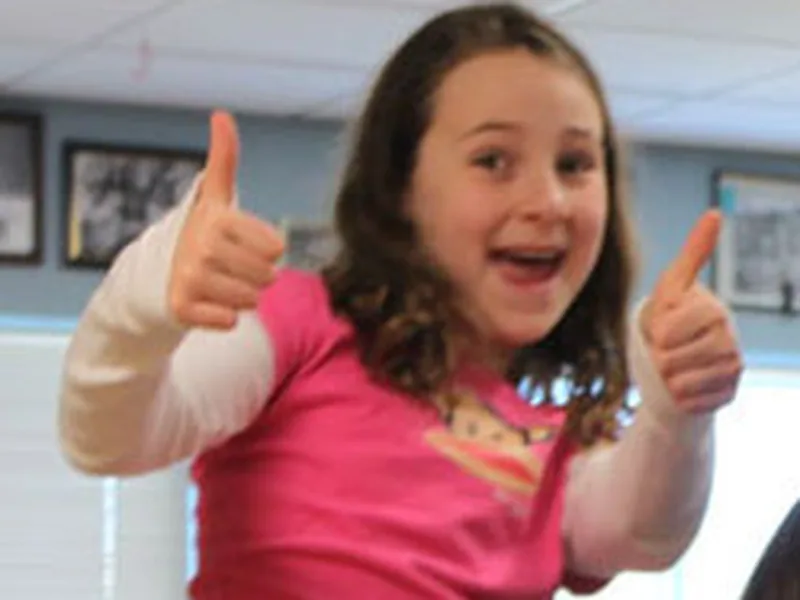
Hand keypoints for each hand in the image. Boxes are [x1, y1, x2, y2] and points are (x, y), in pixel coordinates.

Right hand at [168, 110, 283, 329]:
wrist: (162, 273)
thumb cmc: (205, 233)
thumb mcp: (216, 197)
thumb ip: (224, 159)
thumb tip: (220, 113)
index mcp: (218, 219)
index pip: (276, 247)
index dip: (267, 250)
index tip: (242, 243)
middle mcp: (201, 246)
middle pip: (268, 276)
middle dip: (257, 276)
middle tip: (233, 267)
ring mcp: (189, 278)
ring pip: (251, 301)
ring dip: (244, 297)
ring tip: (221, 284)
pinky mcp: (181, 308)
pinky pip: (229, 322)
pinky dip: (225, 318)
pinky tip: (209, 304)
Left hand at [642, 210, 741, 413]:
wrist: (677, 360)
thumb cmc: (669, 319)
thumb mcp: (671, 286)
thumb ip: (692, 252)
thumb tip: (716, 212)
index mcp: (714, 310)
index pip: (666, 331)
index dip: (656, 332)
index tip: (664, 327)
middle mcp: (730, 338)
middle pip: (670, 358)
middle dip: (659, 356)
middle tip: (668, 350)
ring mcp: (733, 368)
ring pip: (679, 383)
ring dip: (667, 378)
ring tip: (675, 367)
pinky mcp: (729, 393)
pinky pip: (690, 403)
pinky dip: (680, 398)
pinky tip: (686, 386)